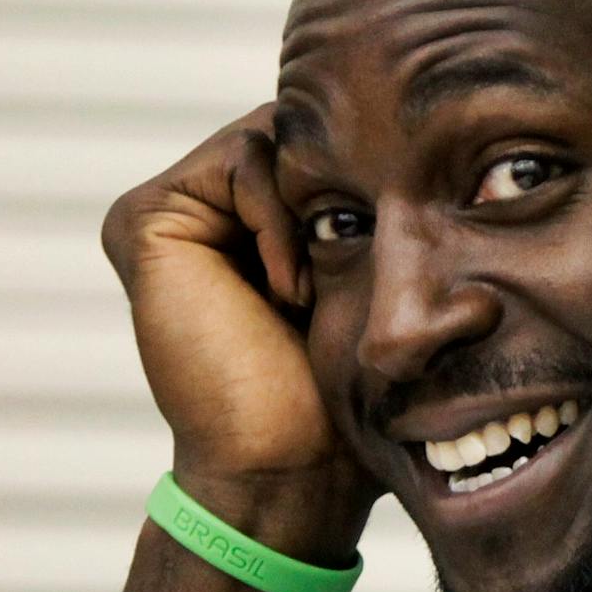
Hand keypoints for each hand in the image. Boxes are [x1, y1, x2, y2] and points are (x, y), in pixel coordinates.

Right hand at [103, 105, 377, 556]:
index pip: (323, 141)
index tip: (392, 244)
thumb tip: (447, 133)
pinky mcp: (144, 218)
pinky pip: (242, 161)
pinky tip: (287, 290)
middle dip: (343, 183)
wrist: (291, 463)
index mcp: (256, 220)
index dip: (372, 171)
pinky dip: (280, 220)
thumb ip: (379, 208)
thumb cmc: (343, 399)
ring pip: (275, 138)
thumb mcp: (375, 285)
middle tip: (354, 267)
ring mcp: (171, 210)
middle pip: (298, 128)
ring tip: (311, 295)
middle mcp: (208, 208)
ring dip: (313, 214)